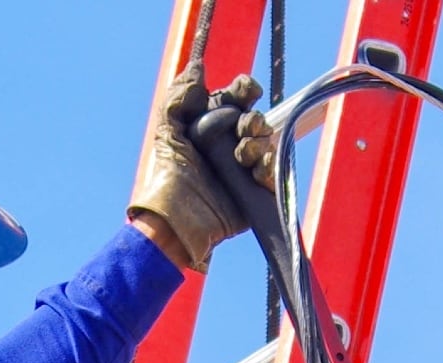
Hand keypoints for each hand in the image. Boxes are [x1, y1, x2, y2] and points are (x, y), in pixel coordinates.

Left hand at [127, 64, 275, 271]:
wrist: (179, 216)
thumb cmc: (169, 175)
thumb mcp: (168, 131)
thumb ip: (179, 97)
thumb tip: (198, 66)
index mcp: (212, 123)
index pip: (239, 96)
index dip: (246, 89)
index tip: (245, 93)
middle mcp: (231, 142)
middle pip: (257, 118)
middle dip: (253, 121)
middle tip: (243, 132)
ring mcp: (245, 166)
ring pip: (268, 143)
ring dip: (258, 145)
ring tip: (242, 158)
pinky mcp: (256, 191)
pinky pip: (274, 171)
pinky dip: (269, 168)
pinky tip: (254, 173)